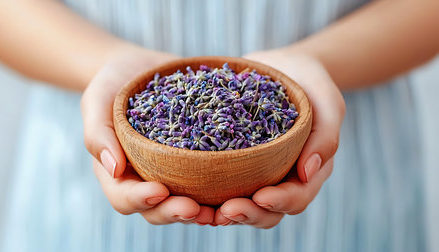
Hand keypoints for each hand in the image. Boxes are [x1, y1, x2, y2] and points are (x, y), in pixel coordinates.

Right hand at [81, 44, 214, 224]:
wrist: (140, 69)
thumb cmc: (113, 84)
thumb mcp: (98, 100)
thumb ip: (98, 133)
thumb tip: (114, 169)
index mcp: (118, 171)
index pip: (124, 196)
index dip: (140, 199)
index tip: (159, 191)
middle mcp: (145, 178)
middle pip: (156, 209)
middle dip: (175, 212)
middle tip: (196, 209)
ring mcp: (170, 172)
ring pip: (183, 202)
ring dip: (200, 211)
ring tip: (219, 210)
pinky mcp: (193, 161)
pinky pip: (205, 180)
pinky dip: (219, 189)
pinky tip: (237, 187)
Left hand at [213, 50, 345, 227]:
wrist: (282, 67)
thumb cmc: (310, 83)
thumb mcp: (327, 101)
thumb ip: (326, 135)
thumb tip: (308, 172)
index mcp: (306, 169)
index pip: (297, 196)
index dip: (281, 202)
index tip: (261, 197)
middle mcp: (280, 176)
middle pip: (267, 210)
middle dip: (248, 214)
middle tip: (227, 211)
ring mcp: (255, 171)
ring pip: (242, 203)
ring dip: (224, 211)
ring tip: (204, 211)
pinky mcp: (232, 160)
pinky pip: (220, 181)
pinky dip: (206, 192)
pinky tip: (188, 190)